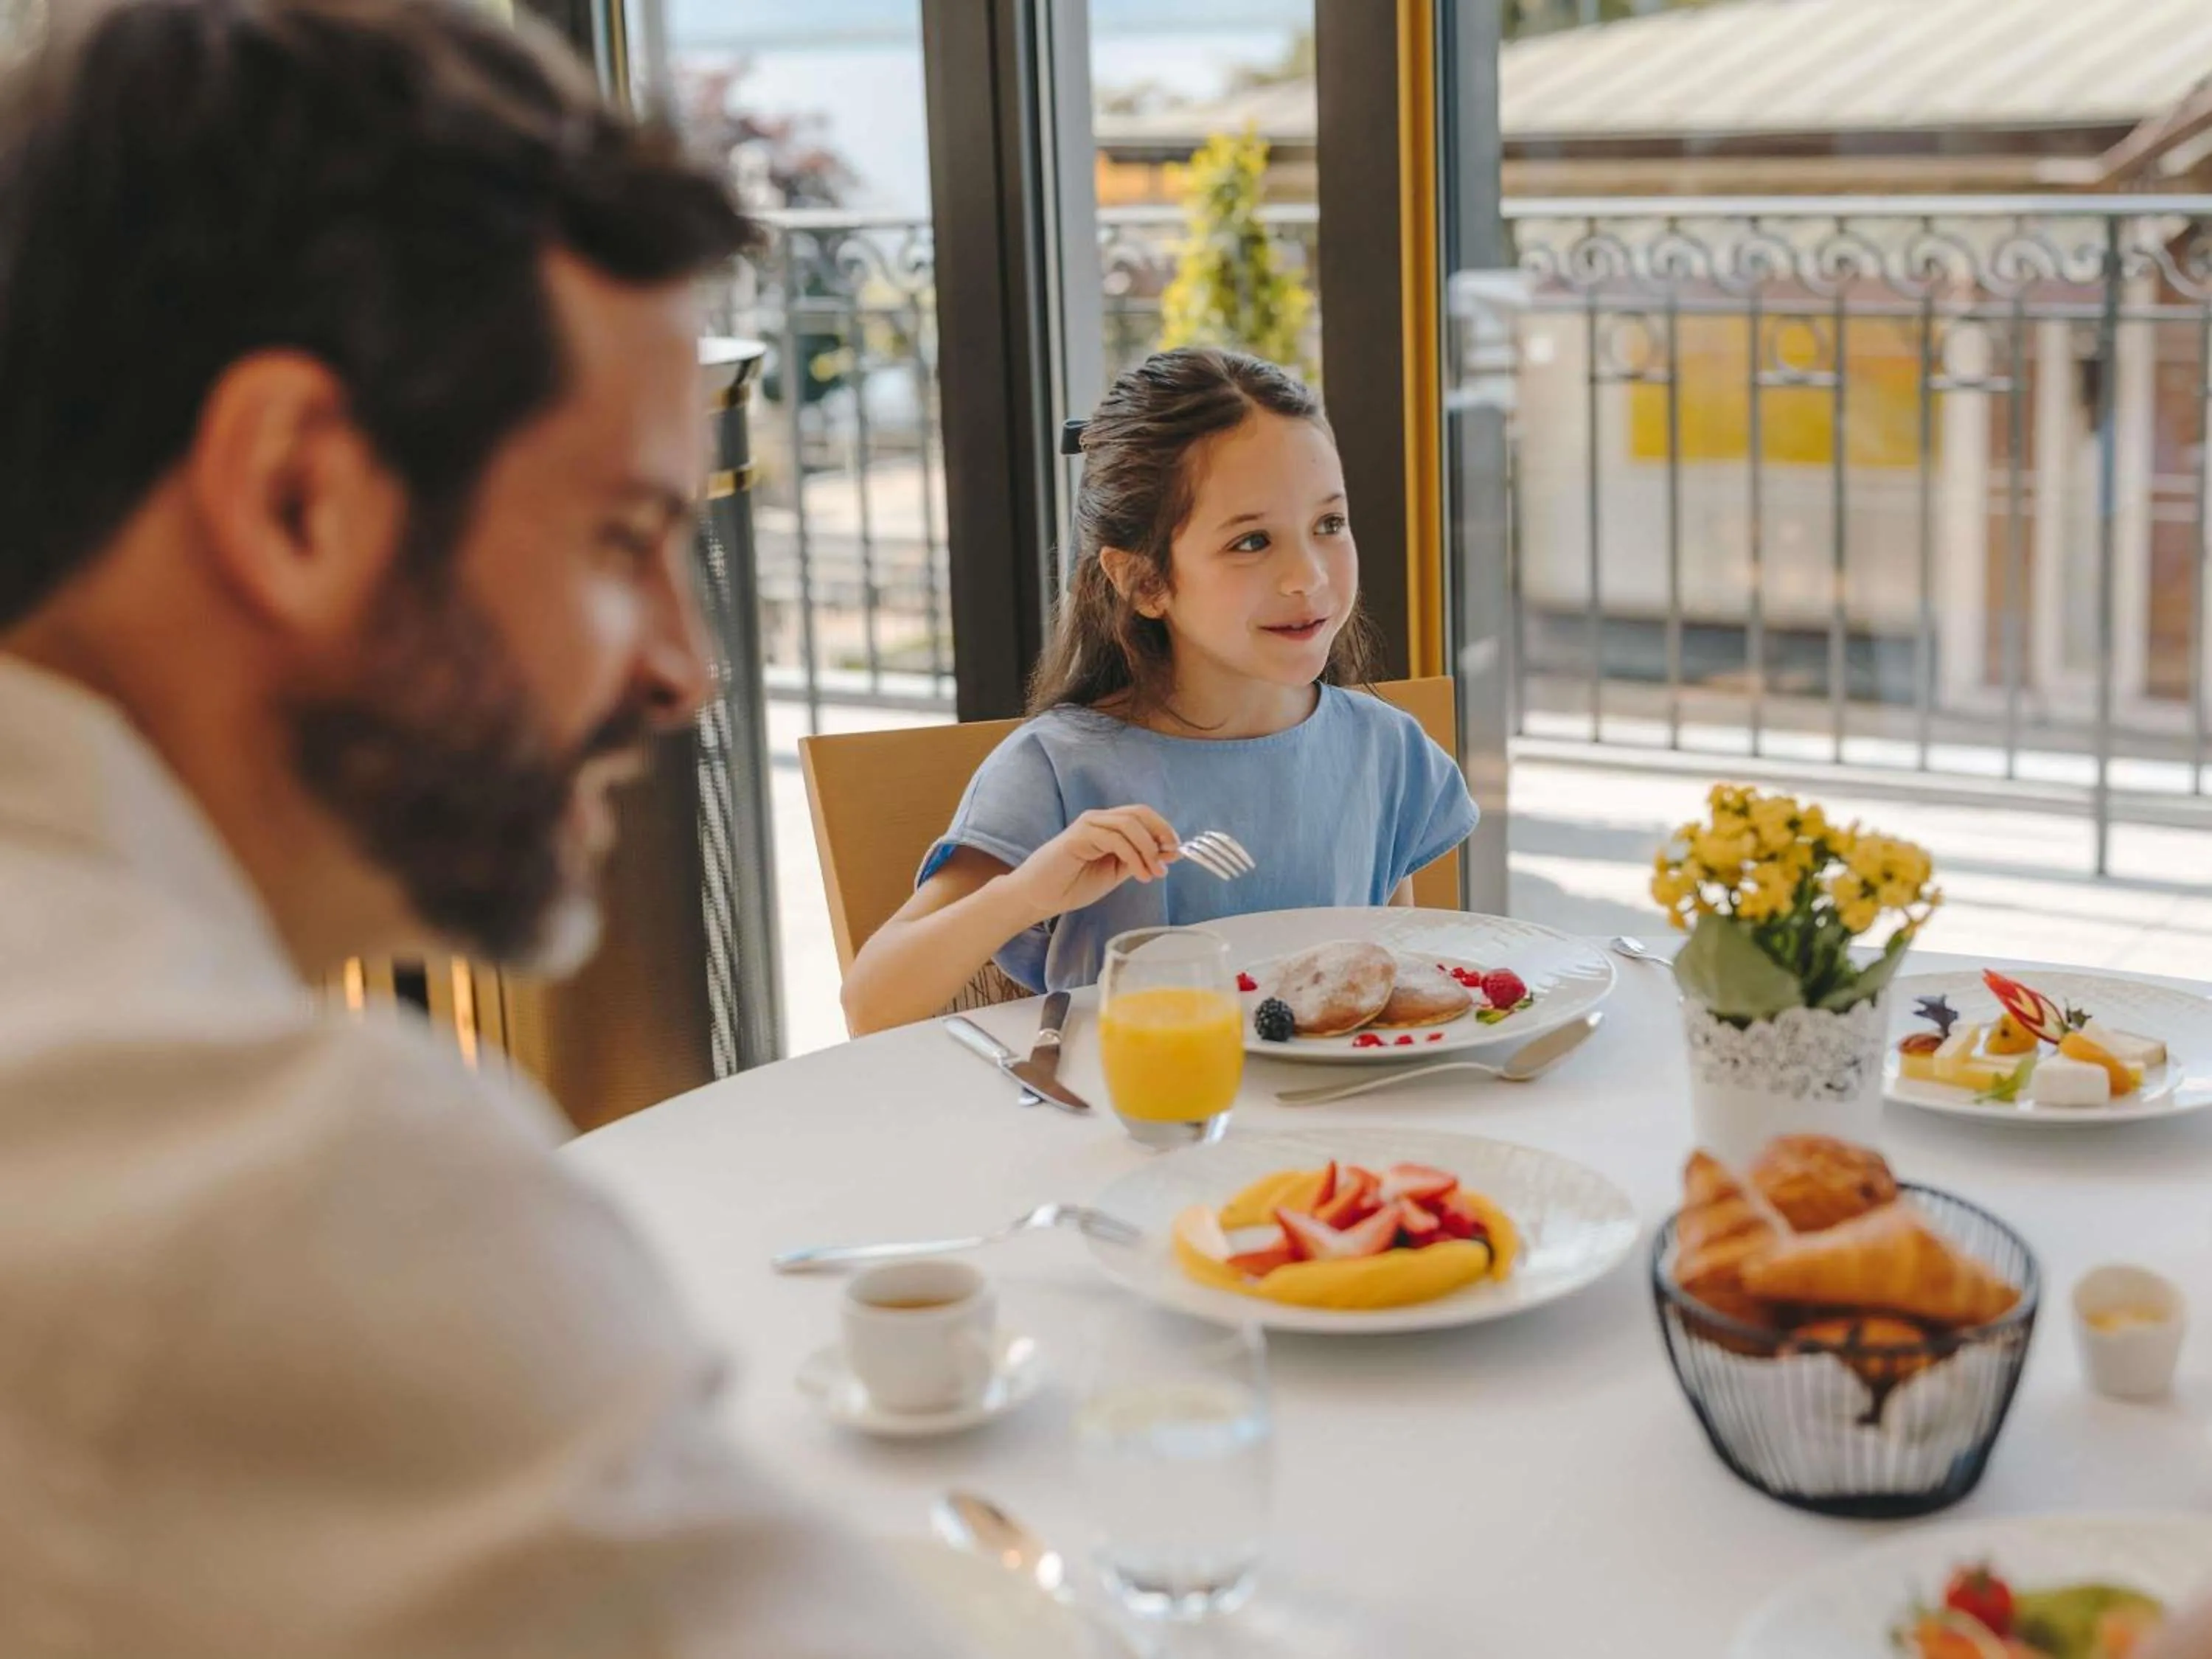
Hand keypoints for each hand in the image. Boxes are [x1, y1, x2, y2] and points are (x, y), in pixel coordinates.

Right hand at [1003, 806, 1178, 923]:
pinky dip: (1133, 856)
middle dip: (1161, 833)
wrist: (1038, 896)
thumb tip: (1170, 853)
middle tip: (1171, 856)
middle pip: (1139, 813)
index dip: (1163, 829)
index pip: (1142, 815)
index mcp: (1108, 825)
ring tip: (1155, 873)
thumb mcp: (1114, 873)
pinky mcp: (1078, 836)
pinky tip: (1140, 874)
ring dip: (1148, 849)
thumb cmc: (1071, 885)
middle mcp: (1098, 819)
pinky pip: (1114, 839)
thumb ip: (1138, 861)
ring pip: (1129, 824)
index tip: (1177, 851)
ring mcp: (1087, 825)